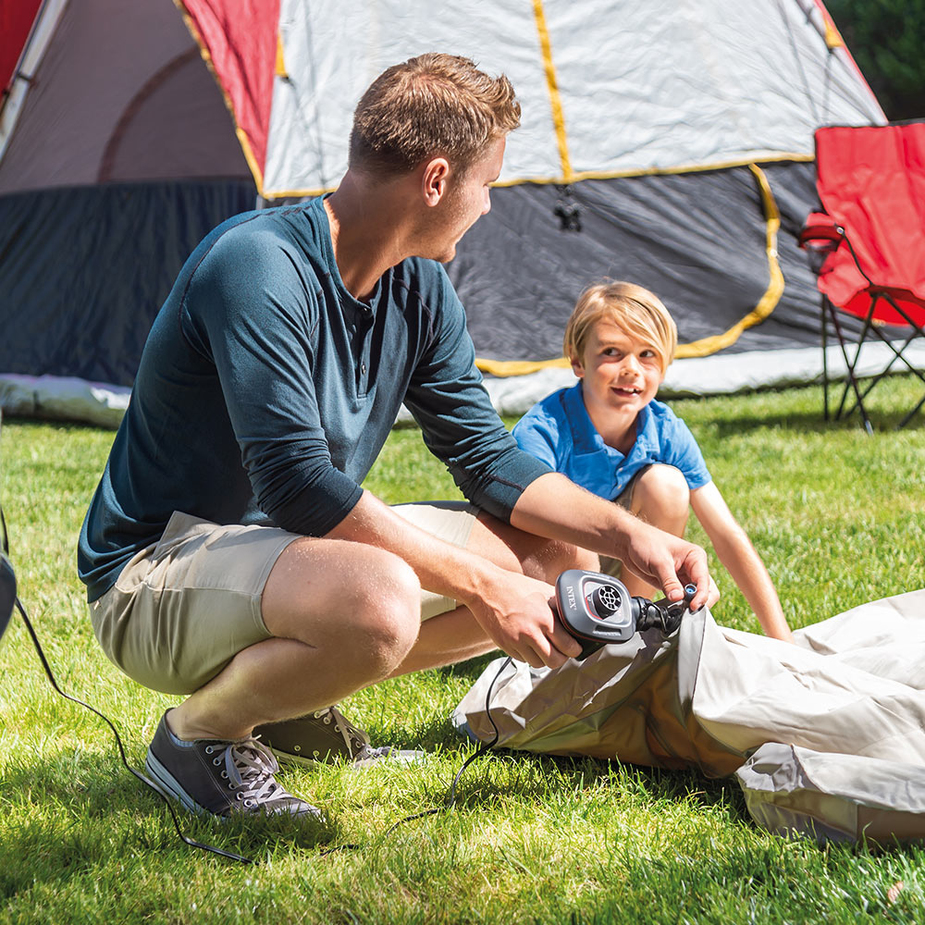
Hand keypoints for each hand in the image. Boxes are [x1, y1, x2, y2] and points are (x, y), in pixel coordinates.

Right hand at [465, 568, 582, 668]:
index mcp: (544, 618)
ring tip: (545, 648)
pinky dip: (528, 655)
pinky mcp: (505, 645)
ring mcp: (516, 641)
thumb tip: (574, 613)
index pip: (568, 646)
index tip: (575, 648)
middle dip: (562, 658)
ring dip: (544, 658)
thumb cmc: (514, 586)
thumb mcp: (542, 590)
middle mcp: (530, 632)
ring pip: (538, 664)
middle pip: (554, 661)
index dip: (575, 649)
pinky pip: (523, 660)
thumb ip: (558, 604)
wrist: (485, 588)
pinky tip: (529, 644)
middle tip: (562, 652)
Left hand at [619, 520, 719, 612]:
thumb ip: (669, 582)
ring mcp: (684, 577)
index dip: (701, 596)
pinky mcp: (674, 584)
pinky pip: (682, 599)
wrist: (629, 542)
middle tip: (686, 610)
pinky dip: (679, 604)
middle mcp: (693, 567)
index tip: (692, 606)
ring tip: (677, 608)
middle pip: (706, 591)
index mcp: (695, 557)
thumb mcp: (659, 562)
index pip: (704, 581)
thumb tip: (678, 598)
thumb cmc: (645, 542)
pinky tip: (671, 606)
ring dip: (688, 604)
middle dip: (699, 602)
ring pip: (695, 597)